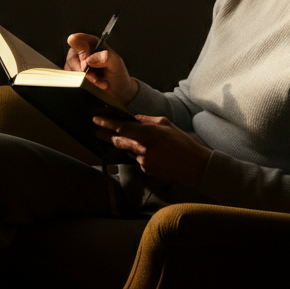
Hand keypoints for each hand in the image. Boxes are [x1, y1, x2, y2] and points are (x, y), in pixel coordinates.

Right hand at [66, 32, 138, 106]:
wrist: (118, 88)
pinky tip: (95, 83)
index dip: (80, 51)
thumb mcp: (116, 63)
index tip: (87, 63)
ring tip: (98, 80)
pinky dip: (83, 82)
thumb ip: (105, 57)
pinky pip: (71, 78)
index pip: (76, 39)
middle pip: (71, 56)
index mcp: (92, 42)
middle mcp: (83, 50)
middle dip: (83, 70)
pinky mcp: (75, 73)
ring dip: (85, 78)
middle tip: (95, 76)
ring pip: (70, 68)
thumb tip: (89, 59)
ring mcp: (77, 62)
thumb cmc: (117, 73)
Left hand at [93, 114, 211, 187]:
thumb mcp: (165, 124)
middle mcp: (143, 147)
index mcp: (149, 133)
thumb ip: (147, 120)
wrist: (193, 165)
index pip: (122, 127)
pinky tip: (153, 154)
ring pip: (128, 151)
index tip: (96, 120)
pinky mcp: (145, 170)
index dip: (107, 123)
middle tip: (99, 132)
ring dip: (128, 145)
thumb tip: (133, 118)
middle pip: (119, 140)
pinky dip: (140, 155)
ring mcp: (143, 161)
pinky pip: (137, 159)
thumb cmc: (181, 141)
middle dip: (108, 136)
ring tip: (138, 142)